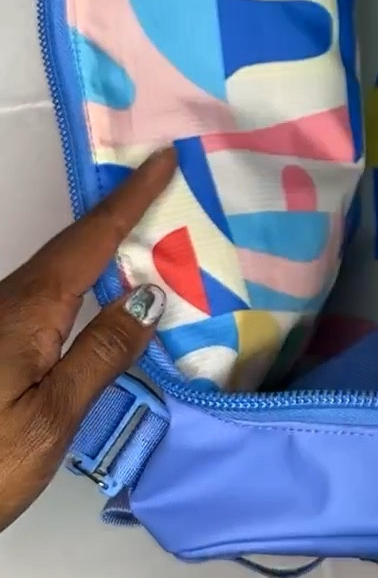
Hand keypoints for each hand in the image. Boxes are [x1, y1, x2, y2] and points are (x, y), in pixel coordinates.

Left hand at [0, 148, 175, 532]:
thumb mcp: (52, 418)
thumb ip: (102, 355)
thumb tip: (149, 298)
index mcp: (27, 311)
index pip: (89, 241)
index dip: (129, 200)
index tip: (162, 159)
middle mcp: (6, 306)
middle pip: (69, 250)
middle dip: (115, 217)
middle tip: (162, 190)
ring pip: (54, 276)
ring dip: (97, 253)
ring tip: (144, 241)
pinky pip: (42, 300)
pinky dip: (78, 285)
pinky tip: (95, 302)